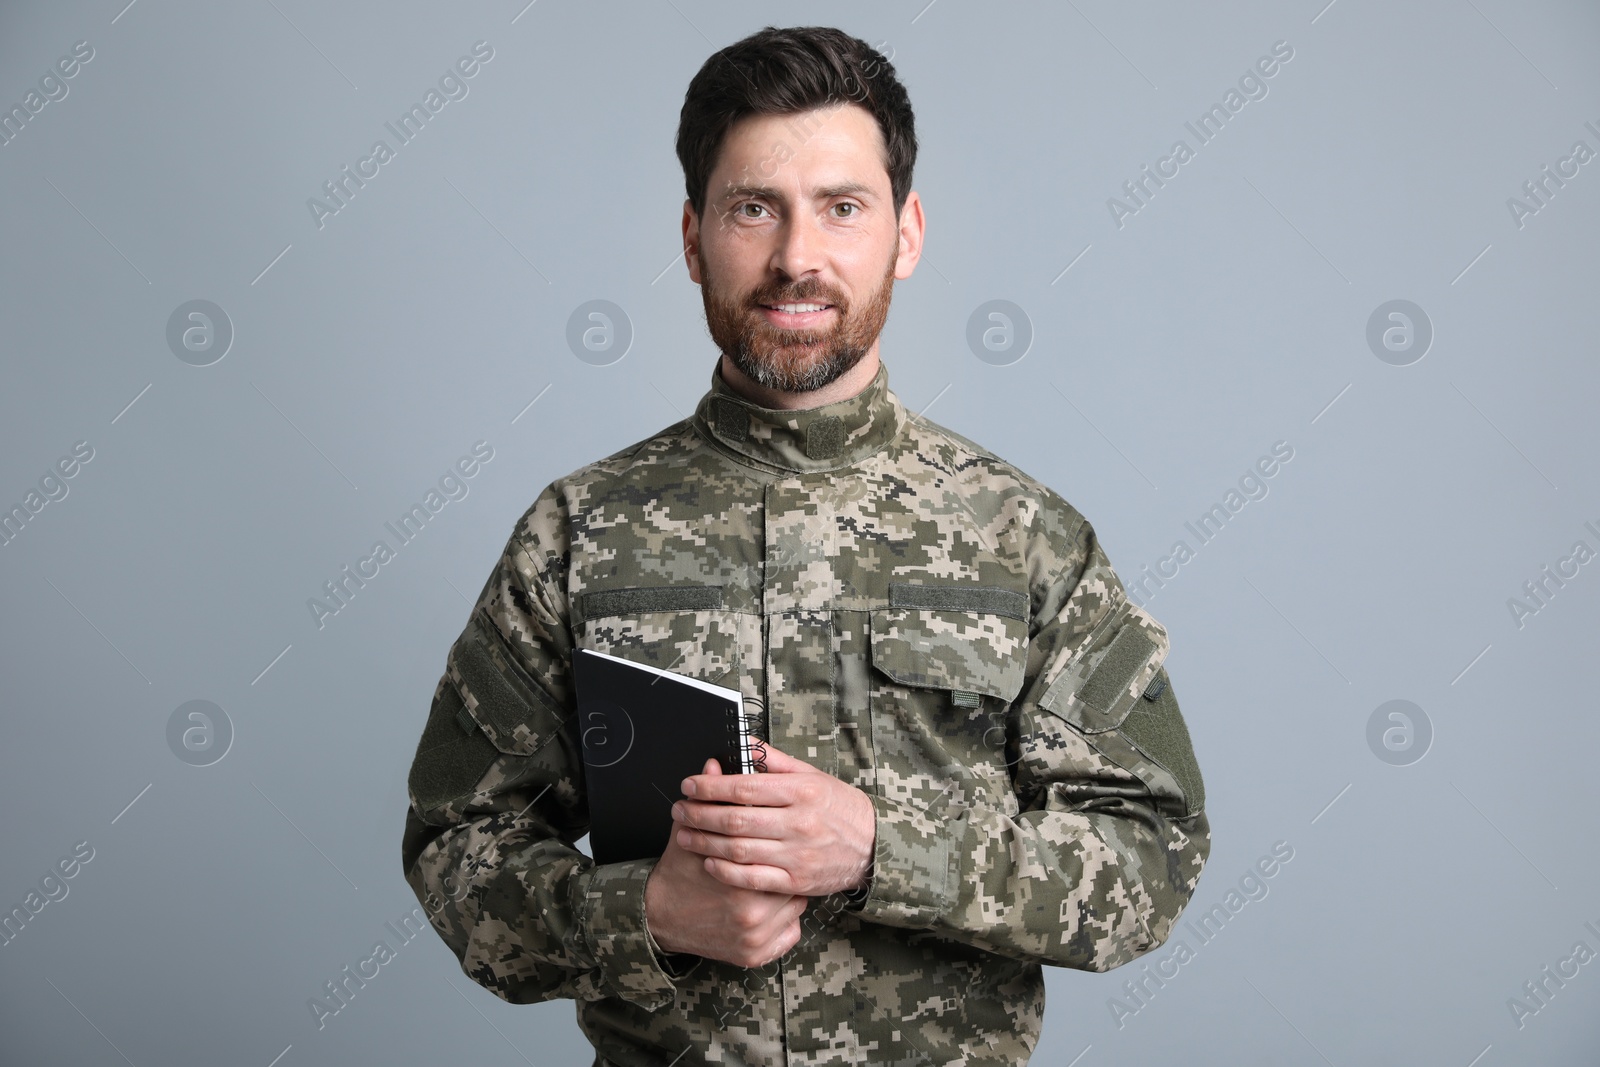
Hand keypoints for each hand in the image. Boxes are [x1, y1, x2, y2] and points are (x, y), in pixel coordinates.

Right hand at [644, 759, 807, 968]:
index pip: (780, 848)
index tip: (780, 830)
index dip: (780, 837)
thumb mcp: (689, 833)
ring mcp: (756, 936)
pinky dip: (784, 923)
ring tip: (775, 880)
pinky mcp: (756, 955)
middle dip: (787, 865)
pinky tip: (771, 908)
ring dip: (788, 892)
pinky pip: (789, 934)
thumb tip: (716, 764)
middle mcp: (751, 909)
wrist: (658, 919)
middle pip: (791, 878)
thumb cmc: (677, 876)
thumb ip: (707, 800)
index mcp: (740, 876)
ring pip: (794, 906)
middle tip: (782, 853)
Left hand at [672, 743, 875, 896]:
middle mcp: (798, 823)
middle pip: (735, 819)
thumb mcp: (812, 776)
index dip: (710, 786)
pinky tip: (708, 861)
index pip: (744, 786)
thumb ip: (775, 761)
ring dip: (704, 841)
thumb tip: (743, 744)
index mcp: (800, 791)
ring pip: (739, 849)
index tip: (689, 784)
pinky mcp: (796, 881)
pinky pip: (752, 879)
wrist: (872, 845)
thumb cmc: (838, 807)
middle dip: (699, 813)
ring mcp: (797, 855)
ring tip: (684, 834)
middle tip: (679, 809)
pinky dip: (725, 871)